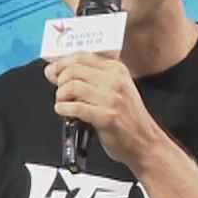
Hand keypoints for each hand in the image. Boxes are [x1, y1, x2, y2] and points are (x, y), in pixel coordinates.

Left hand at [45, 53, 161, 167]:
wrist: (144, 141)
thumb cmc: (128, 117)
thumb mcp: (113, 89)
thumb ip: (86, 78)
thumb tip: (52, 70)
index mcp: (117, 69)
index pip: (82, 56)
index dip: (62, 63)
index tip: (54, 71)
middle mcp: (115, 80)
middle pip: (74, 69)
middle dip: (60, 80)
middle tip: (60, 92)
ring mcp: (111, 98)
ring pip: (72, 86)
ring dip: (60, 96)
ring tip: (62, 103)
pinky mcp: (106, 116)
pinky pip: (76, 107)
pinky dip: (63, 109)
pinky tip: (63, 111)